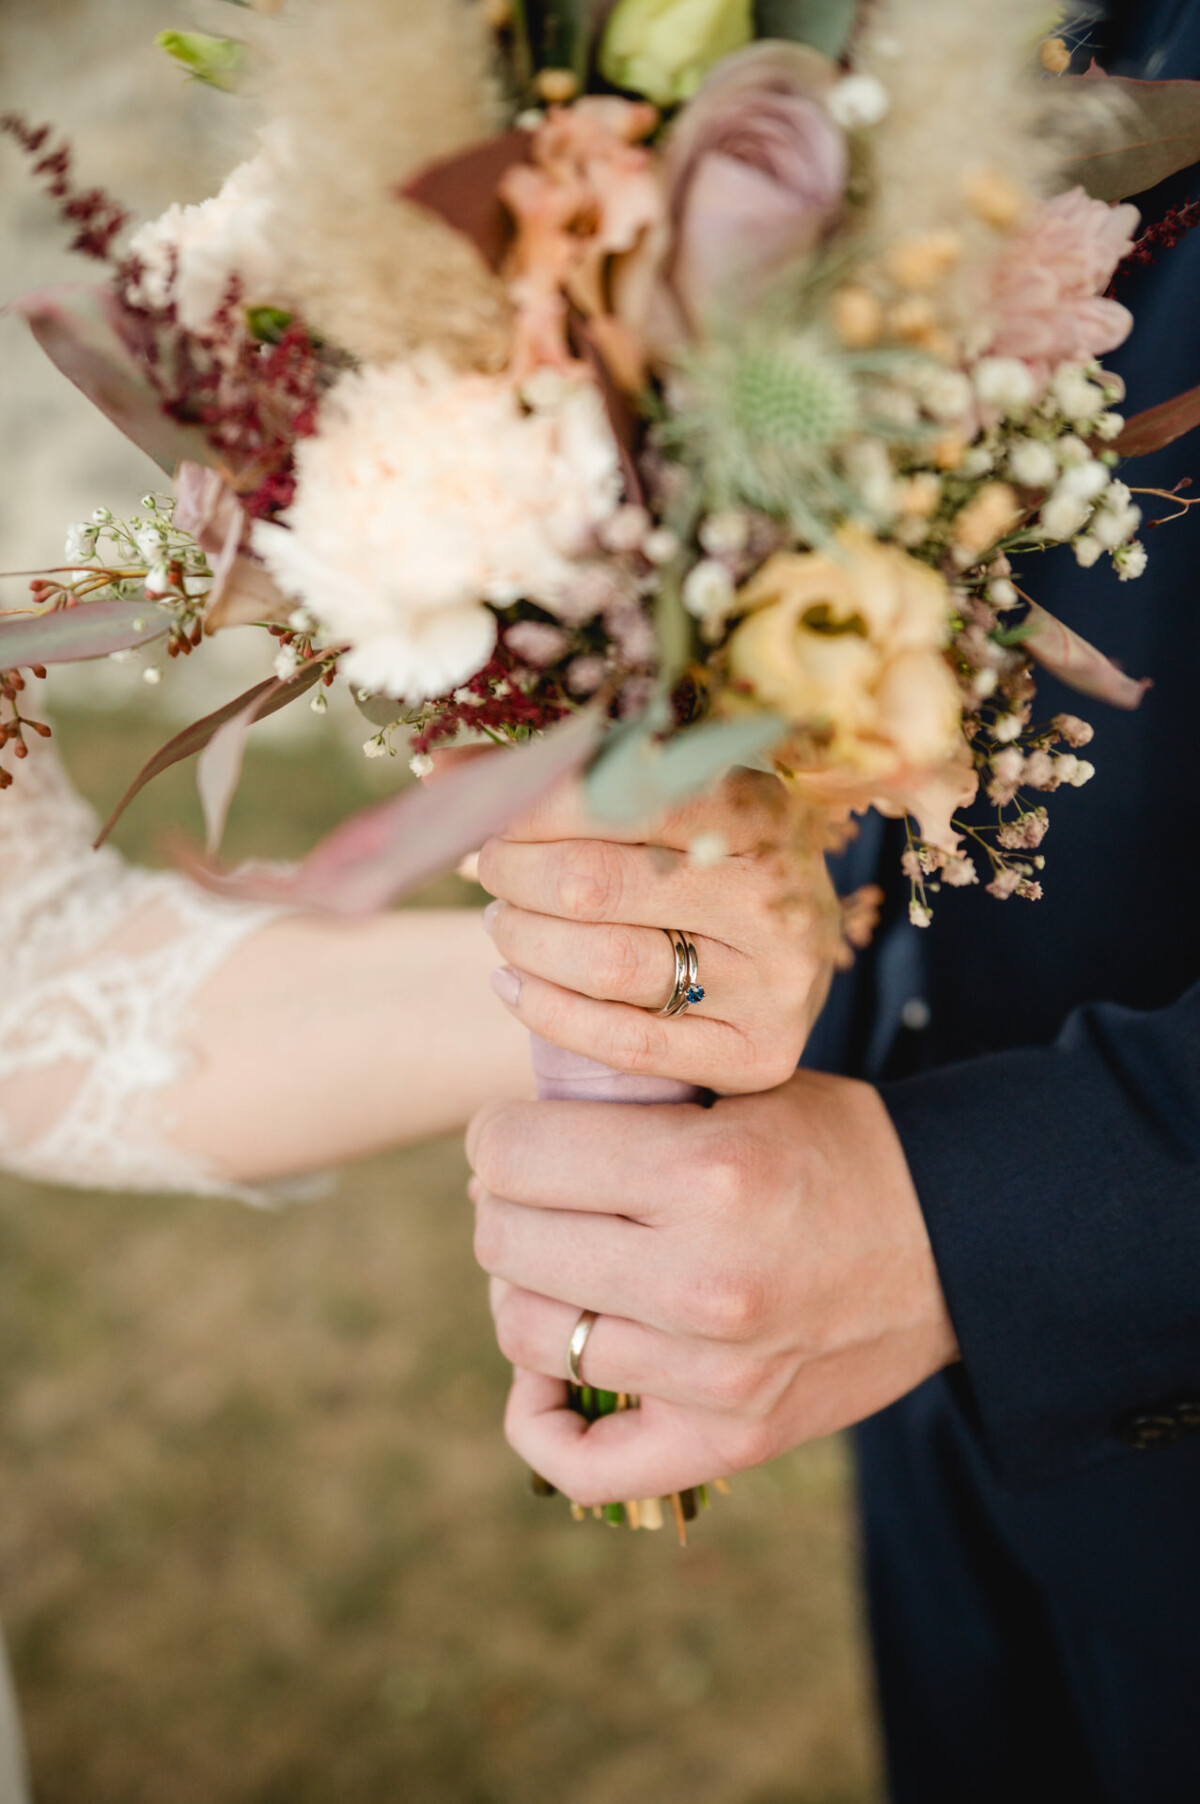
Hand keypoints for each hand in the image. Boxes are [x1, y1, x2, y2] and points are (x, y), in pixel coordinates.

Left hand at [468, 1072, 957, 1503]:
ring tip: (549, 1264)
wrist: (956, 1241)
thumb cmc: (838, 1150)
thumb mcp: (741, 1090)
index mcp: (705, 1173)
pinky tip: (548, 1371)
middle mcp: (702, 1279)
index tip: (511, 1133)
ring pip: (527, 1335)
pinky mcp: (731, 1438)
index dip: (496, 1134)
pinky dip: (539, 1416)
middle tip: (528, 1192)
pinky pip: (584, 1461)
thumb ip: (631, 1105)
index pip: (516, 1155)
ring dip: (519, 1290)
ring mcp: (714, 1374)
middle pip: (507, 1244)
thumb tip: (502, 1146)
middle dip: (500, 1203)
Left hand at [478, 773, 839, 1094]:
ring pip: (603, 965)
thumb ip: (568, 779)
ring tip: (502, 923)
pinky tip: (511, 985)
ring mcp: (772, 983)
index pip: (616, 799)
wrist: (798, 956)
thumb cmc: (707, 863)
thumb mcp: (668, 803)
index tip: (483, 809)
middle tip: (490, 869)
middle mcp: (772, 898)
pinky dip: (546, 1013)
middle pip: (591, 884)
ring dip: (522, 942)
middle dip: (513, 874)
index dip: (528, 805)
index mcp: (758, 812)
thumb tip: (439, 768)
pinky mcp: (757, 1053)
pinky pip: (626, 1044)